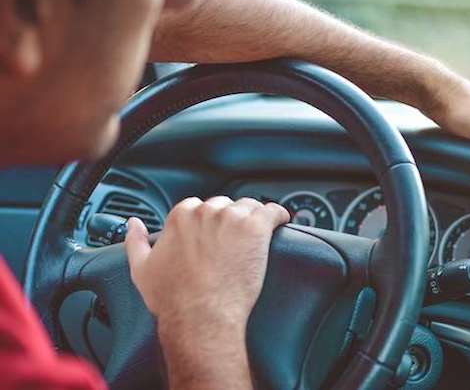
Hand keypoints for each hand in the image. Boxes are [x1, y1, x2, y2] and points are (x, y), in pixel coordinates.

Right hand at [125, 196, 289, 329]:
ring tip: (256, 239)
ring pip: (250, 208)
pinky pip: (274, 211)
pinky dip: (279, 216)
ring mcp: (233, 218)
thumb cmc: (173, 299)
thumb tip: (133, 223)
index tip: (216, 238)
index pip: (202, 207)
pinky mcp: (256, 227)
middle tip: (235, 244)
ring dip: (254, 220)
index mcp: (181, 216)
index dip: (210, 224)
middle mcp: (207, 211)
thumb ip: (135, 241)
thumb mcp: (141, 269)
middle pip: (227, 206)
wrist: (201, 317)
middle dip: (231, 222)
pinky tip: (280, 222)